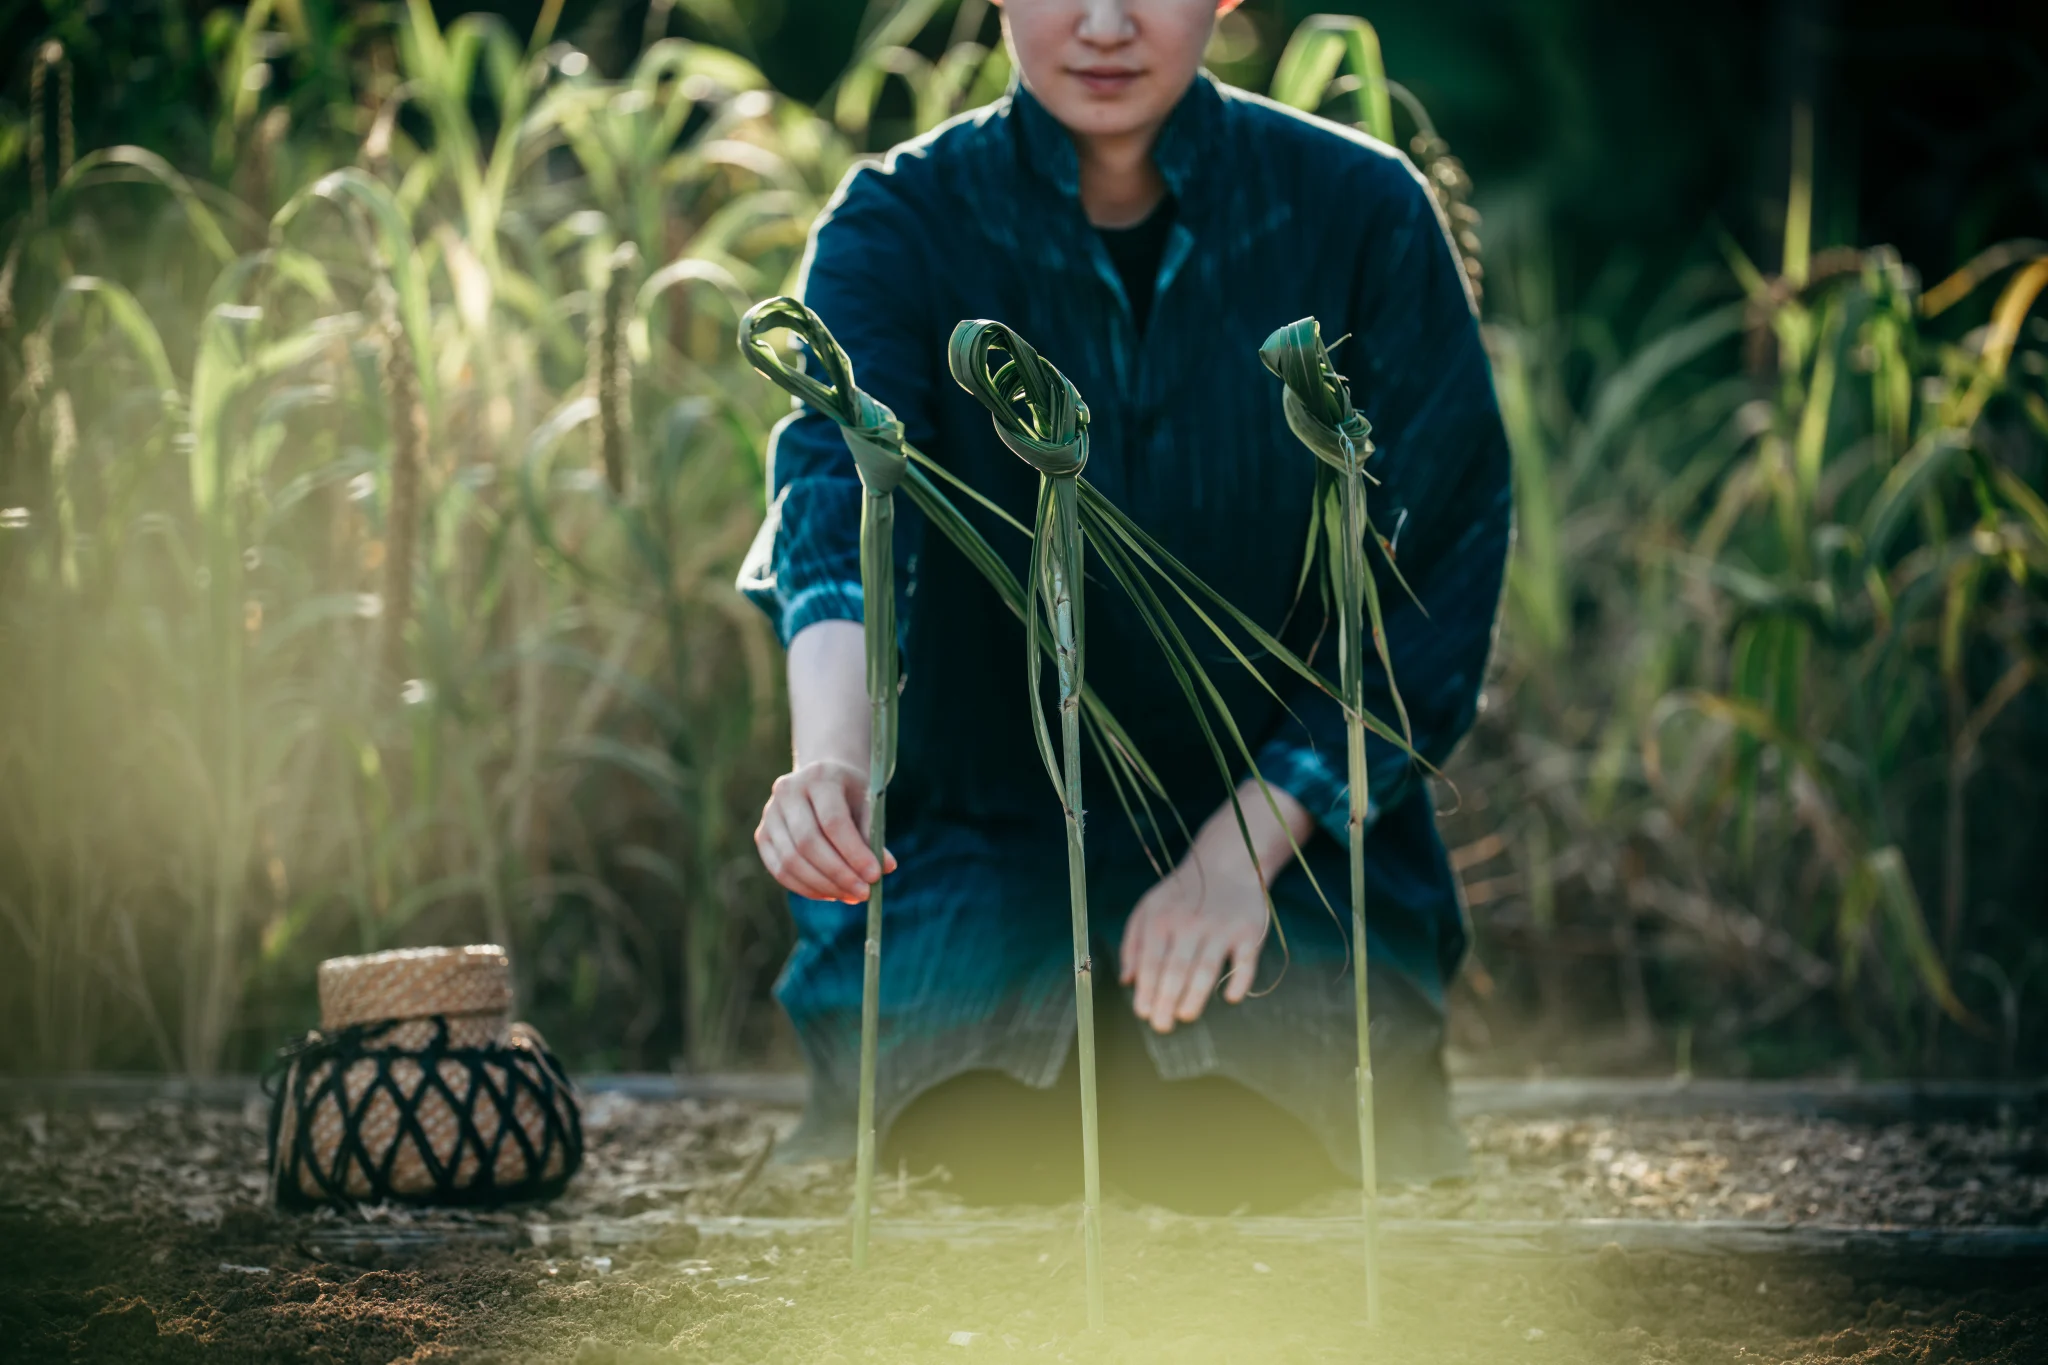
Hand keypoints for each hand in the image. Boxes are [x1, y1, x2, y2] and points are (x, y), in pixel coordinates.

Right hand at [754, 760, 896, 903]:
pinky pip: (780, 871)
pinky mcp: (762, 835)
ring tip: (850, 896)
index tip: (875, 876)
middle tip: (864, 893)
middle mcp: (788, 792)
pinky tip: (830, 893)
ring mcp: (770, 813)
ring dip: (823, 886)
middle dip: (839, 874)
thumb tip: (886, 868)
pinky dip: (806, 888)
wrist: (820, 778)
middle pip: (808, 843)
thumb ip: (873, 834)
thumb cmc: (850, 793)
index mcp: (819, 778)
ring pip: (791, 861)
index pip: (833, 821)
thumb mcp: (867, 803)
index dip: (854, 852)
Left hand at [1119, 780, 1313, 1032]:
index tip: (1143, 1013)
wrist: (1227, 864)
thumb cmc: (1181, 895)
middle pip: (1176, 969)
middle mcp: (1190, 923)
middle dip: (1166, 1001)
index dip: (1146, 990)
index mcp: (1162, 918)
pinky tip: (1229, 998)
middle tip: (1161, 1025)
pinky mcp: (1248, 931)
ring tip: (1185, 1015)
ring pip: (1206, 969)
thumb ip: (1132, 944)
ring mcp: (1221, 927)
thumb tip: (1127, 981)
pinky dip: (1238, 980)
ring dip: (1194, 997)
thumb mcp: (1148, 909)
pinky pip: (1244, 961)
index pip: (1151, 961)